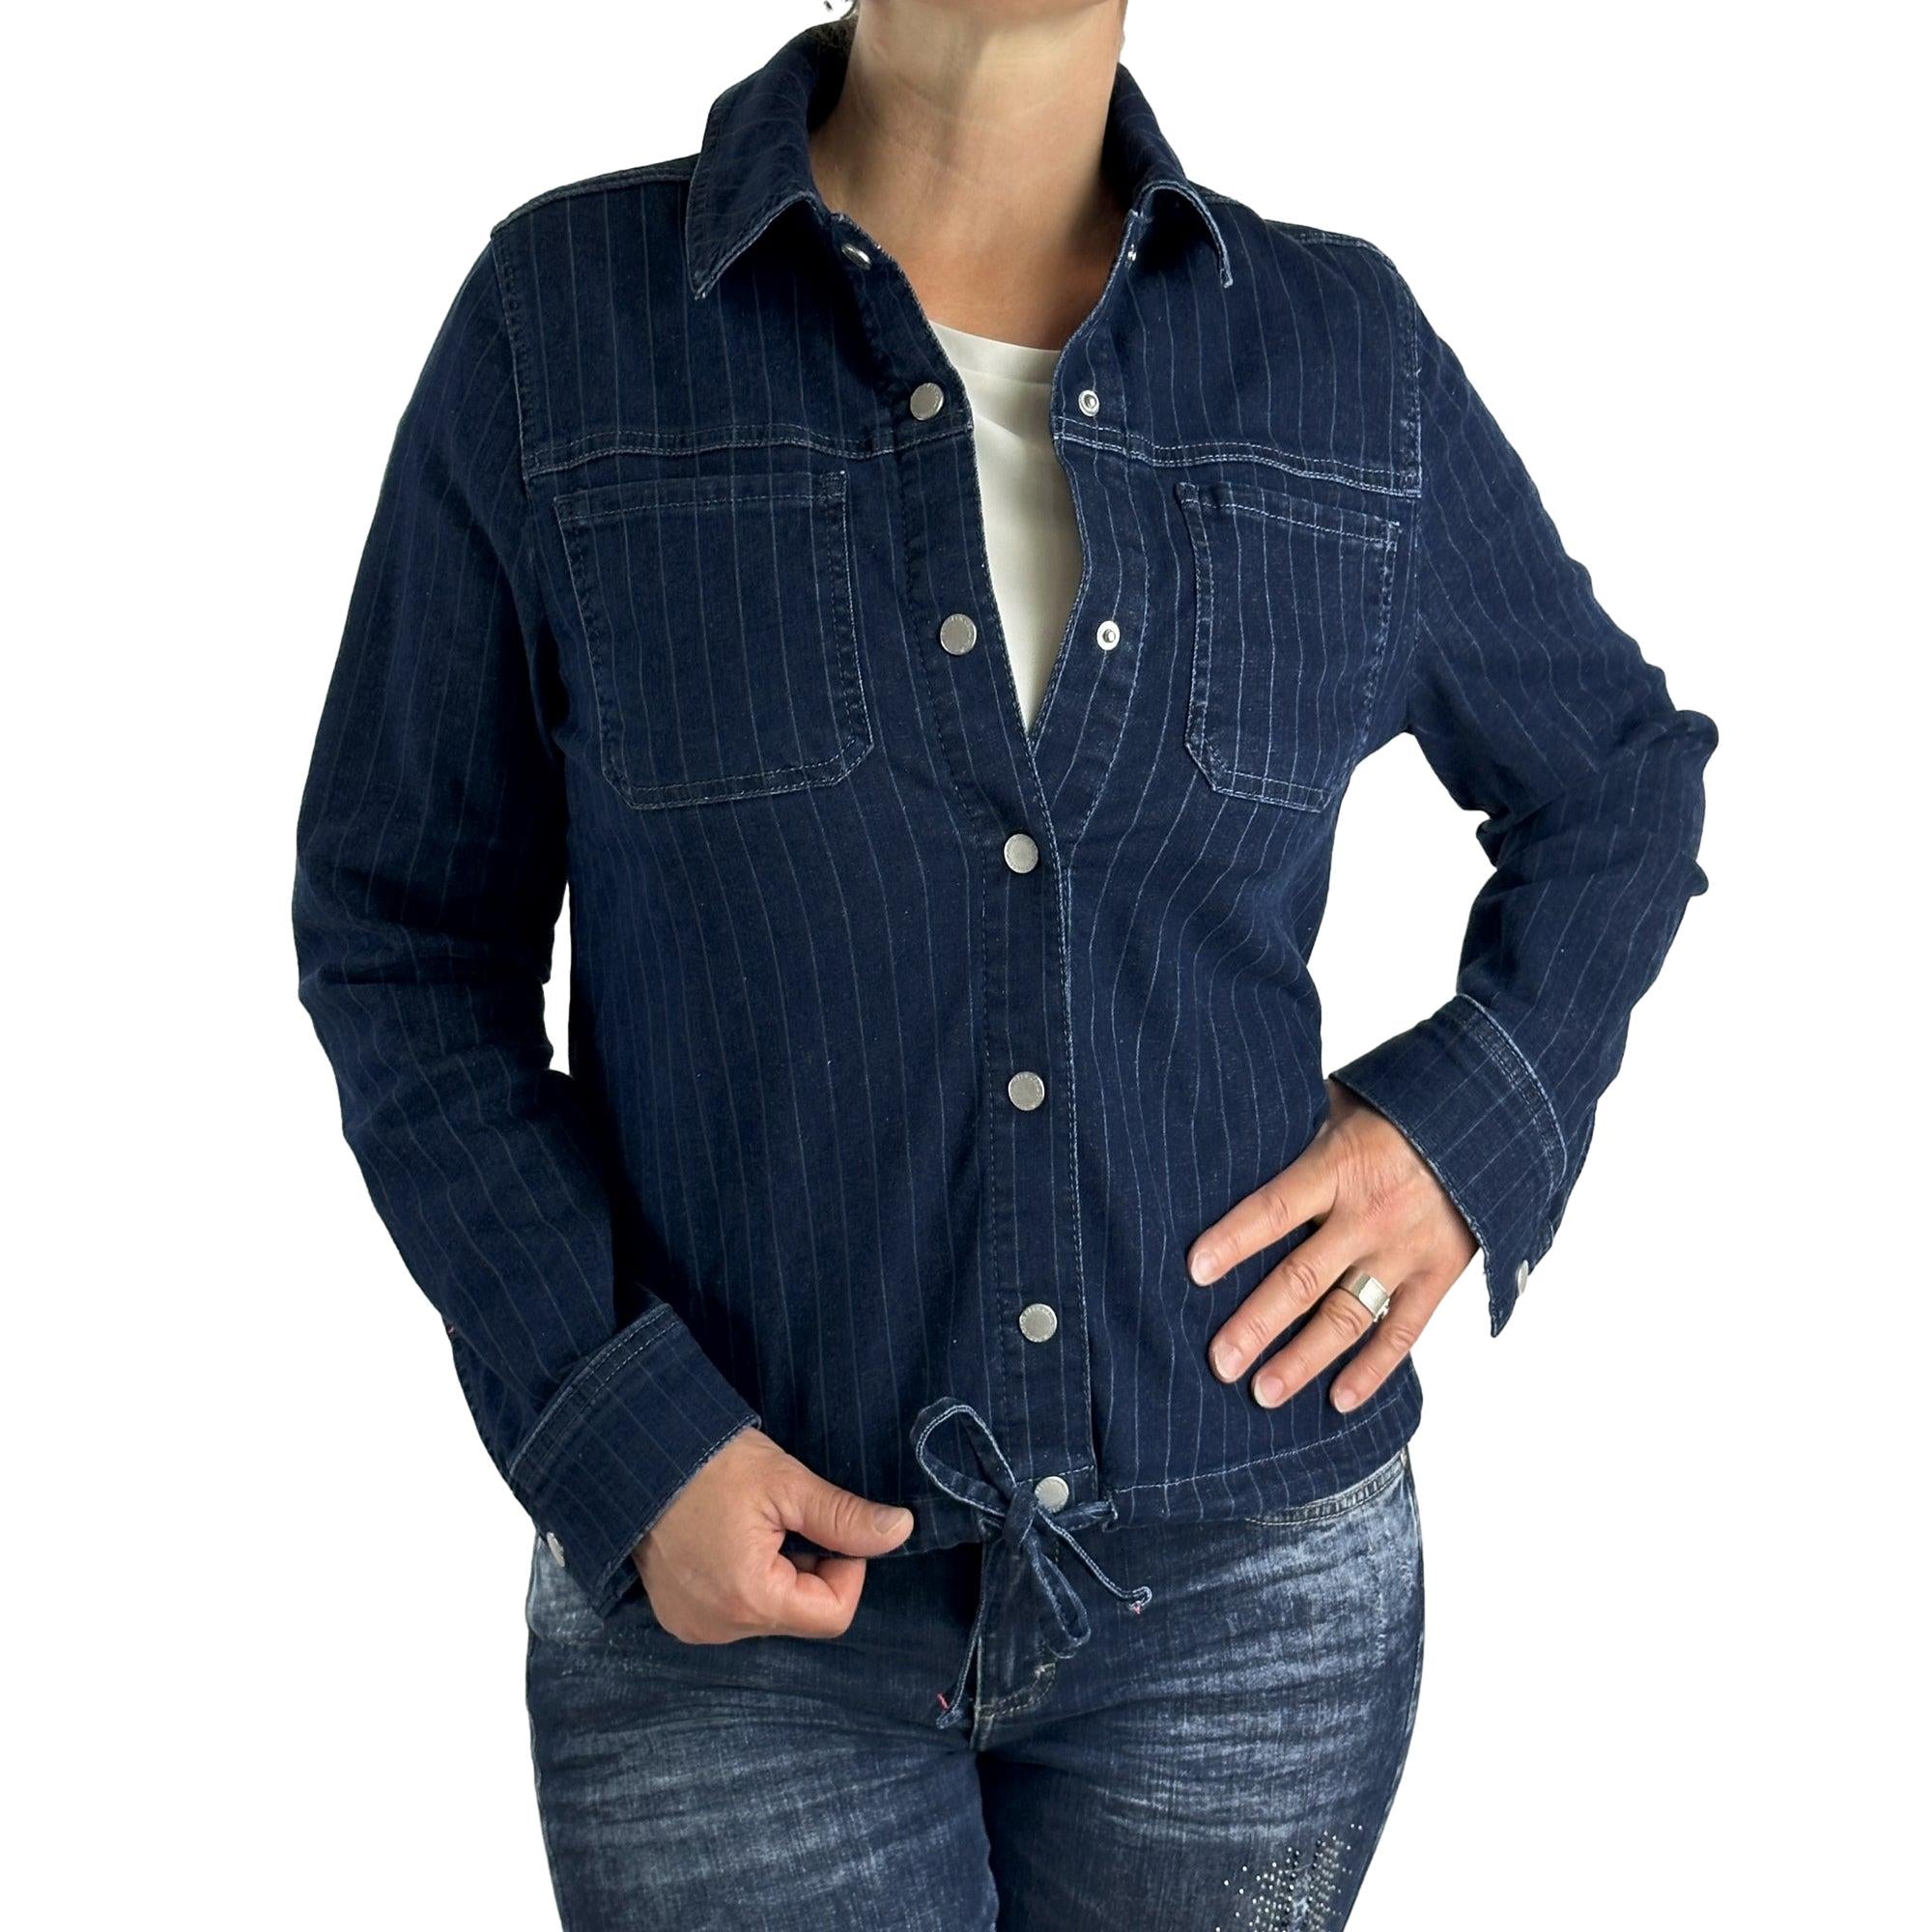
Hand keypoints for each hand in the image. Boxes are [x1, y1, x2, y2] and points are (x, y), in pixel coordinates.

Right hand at [632, 1427, 913, 1642]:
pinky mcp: (678, 1617)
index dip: (846, 1569)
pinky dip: (746, 1580)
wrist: (635, 1456)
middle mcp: (719, 1629)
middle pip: (801, 1614)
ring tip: (751, 1526)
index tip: (825, 1525)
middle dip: (809, 1567)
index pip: (833, 1615)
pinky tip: (727, 1541)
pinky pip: (736, 1611)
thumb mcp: (786, 1484)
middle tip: (785, 1519)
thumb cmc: (709, 1464)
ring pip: (771, 1613)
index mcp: (750, 1601)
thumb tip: (901, 1531)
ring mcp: (693, 1627)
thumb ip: (845, 1517)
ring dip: (778, 1574)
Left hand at [1187, 1079, 1477, 1413]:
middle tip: (1220, 1362)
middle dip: (1257, 1324)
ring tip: (1262, 1393)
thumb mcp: (1345, 1102)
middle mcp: (1369, 1216)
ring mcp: (1405, 1251)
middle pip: (1303, 1279)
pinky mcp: (1439, 1274)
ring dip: (1303, 1359)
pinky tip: (1338, 1401)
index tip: (1195, 1271)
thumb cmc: (1402, 1106)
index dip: (1235, 1239)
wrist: (1494, 1116)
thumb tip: (1238, 1136)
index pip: (1275, 1209)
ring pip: (1347, 1316)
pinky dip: (1373, 1370)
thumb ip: (1298, 1128)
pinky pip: (1403, 1331)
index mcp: (1338, 1167)